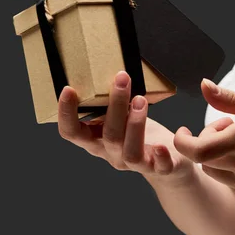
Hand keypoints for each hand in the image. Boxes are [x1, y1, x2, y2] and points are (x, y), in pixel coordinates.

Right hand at [57, 71, 195, 184]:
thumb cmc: (138, 133)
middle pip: (108, 135)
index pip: (72, 133)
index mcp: (97, 141)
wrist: (168, 165)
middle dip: (115, 105)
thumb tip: (106, 65)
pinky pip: (160, 167)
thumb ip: (108, 102)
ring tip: (141, 99)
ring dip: (135, 124)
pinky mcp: (161, 169)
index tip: (68, 89)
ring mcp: (135, 164)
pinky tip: (167, 142)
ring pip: (131, 151)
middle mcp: (112, 154)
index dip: (66, 114)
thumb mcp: (119, 117)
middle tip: (122, 78)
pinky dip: (162, 156)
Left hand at [173, 79, 234, 204]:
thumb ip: (231, 99)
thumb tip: (204, 85)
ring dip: (217, 155)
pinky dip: (230, 170)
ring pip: (212, 171)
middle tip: (230, 125)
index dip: (183, 141)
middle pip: (202, 158)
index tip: (185, 130)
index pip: (197, 150)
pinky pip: (227, 182)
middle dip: (207, 139)